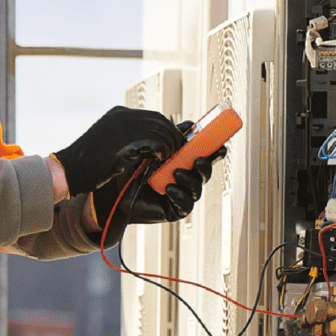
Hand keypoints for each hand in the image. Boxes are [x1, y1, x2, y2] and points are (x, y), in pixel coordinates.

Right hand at [54, 106, 183, 196]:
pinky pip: (155, 142)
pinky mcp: (125, 141)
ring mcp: (123, 127)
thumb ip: (131, 139)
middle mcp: (123, 116)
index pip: (153, 115)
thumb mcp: (111, 143)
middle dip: (172, 136)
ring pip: (161, 130)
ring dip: (169, 145)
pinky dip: (162, 151)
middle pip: (161, 120)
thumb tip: (155, 145)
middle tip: (176, 151)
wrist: (69, 170)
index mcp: (119, 114)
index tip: (172, 142)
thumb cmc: (89, 163)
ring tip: (167, 158)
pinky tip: (158, 160)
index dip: (167, 128)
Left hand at [92, 147, 220, 237]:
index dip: (214, 152)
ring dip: (190, 180)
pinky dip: (180, 195)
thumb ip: (171, 137)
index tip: (221, 146)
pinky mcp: (174, 210)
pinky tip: (169, 188)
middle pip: (204, 173)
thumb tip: (190, 125)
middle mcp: (184, 179)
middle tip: (198, 160)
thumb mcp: (152, 147)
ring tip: (176, 173)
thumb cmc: (132, 167)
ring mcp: (181, 195)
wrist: (114, 188)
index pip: (203, 157)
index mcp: (182, 163)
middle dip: (205, 166)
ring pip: (197, 189)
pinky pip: (186, 204)